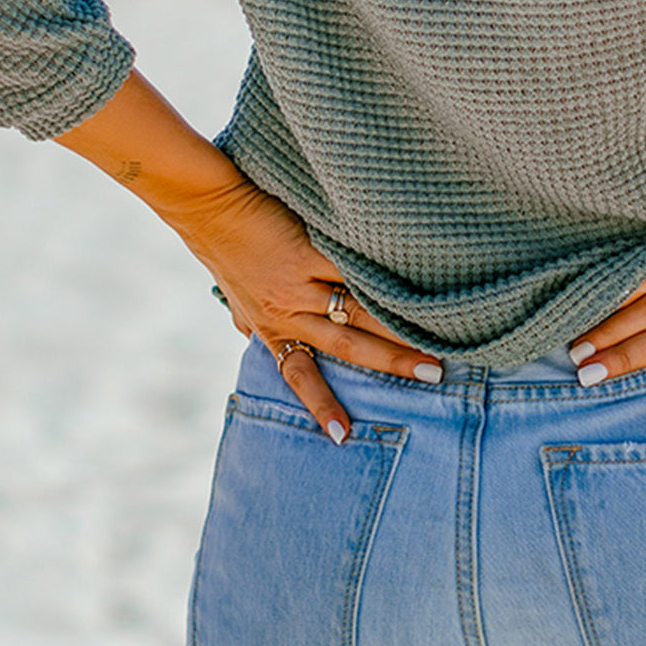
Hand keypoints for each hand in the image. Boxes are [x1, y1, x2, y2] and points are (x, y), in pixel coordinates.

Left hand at [173, 178, 442, 441]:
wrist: (210, 209)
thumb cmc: (228, 254)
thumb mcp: (238, 301)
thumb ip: (255, 324)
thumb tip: (255, 340)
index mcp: (271, 328)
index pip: (299, 374)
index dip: (322, 403)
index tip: (343, 436)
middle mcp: (286, 312)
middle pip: (347, 345)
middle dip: (392, 362)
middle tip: (433, 373)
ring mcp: (298, 281)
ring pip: (355, 310)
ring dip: (396, 324)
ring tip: (434, 332)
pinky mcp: (306, 250)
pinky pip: (349, 267)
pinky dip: (379, 275)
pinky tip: (411, 280)